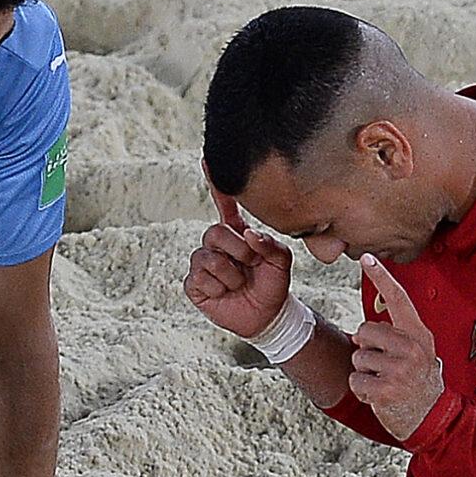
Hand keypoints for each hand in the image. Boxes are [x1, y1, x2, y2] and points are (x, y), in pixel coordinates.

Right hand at [186, 187, 293, 338]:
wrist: (267, 316)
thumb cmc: (273, 283)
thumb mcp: (281, 261)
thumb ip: (270, 243)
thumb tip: (248, 235)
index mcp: (237, 233)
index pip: (224, 204)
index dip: (216, 183)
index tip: (208, 160)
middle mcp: (216, 244)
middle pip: (214, 232)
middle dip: (238, 251)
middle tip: (251, 265)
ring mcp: (202, 263)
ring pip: (209, 258)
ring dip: (231, 274)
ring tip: (240, 282)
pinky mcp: (194, 284)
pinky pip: (200, 278)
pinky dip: (219, 288)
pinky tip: (226, 292)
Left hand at [351, 255, 443, 440]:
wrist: (435, 418)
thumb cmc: (420, 384)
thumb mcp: (418, 354)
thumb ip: (395, 338)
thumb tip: (358, 334)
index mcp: (418, 335)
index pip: (398, 299)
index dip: (381, 277)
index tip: (366, 258)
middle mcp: (411, 347)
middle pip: (364, 332)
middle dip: (366, 350)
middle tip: (384, 368)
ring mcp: (399, 369)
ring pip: (357, 358)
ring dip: (364, 374)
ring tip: (384, 384)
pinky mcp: (386, 390)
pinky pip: (355, 381)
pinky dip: (361, 391)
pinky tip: (380, 397)